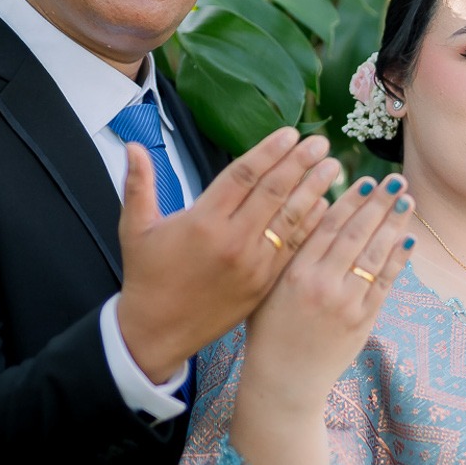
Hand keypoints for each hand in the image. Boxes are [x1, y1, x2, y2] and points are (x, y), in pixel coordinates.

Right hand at [116, 126, 339, 381]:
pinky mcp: (263, 285)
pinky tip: (325, 207)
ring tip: (332, 167)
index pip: (244, 176)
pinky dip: (310, 226)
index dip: (269, 152)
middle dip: (300, 164)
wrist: (157, 331)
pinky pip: (293, 249)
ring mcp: (252, 265)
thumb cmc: (146, 276)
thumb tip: (133, 145)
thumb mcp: (136, 227)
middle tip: (320, 143)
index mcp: (203, 221)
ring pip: (290, 220)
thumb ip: (138, 183)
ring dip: (313, 190)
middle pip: (274, 193)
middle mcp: (233, 241)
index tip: (290, 133)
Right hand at [226, 173, 414, 464]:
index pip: (328, 226)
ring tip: (407, 202)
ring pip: (374, 255)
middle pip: (356, 234)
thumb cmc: (268, 330)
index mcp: (295, 272)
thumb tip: (311, 214)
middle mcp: (322, 284)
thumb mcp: (268, 287)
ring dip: (394, 225)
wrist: (283, 381)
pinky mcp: (362, 321)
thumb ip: (289, 254)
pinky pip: (384, 284)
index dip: (350, 201)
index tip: (365, 179)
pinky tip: (408, 240)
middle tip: (396, 179)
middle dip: (379, 204)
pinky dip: (397, 260)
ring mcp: (346, 304)